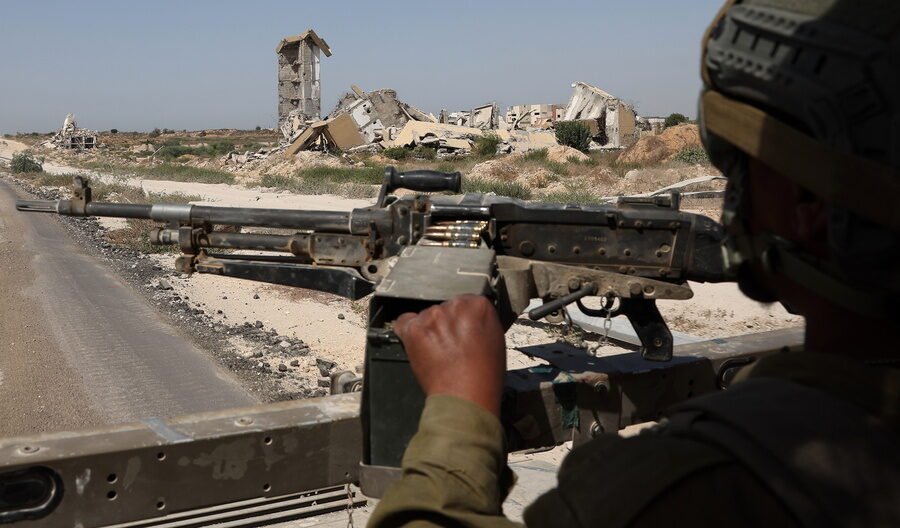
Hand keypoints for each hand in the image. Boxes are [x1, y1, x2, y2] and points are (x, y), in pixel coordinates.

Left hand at [393, 295, 505, 416]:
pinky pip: (404, 322)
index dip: (462, 318)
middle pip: (445, 307)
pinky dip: (409, 332)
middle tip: (451, 344)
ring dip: (430, 329)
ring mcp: (433, 317)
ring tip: (439, 351)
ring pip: (426, 315)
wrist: (467, 396)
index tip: (462, 329)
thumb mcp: (495, 339)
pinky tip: (420, 344)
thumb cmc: (484, 376)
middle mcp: (455, 306)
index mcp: (479, 305)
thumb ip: (481, 321)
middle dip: (446, 323)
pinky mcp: (414, 329)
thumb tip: (470, 318)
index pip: (466, 301)